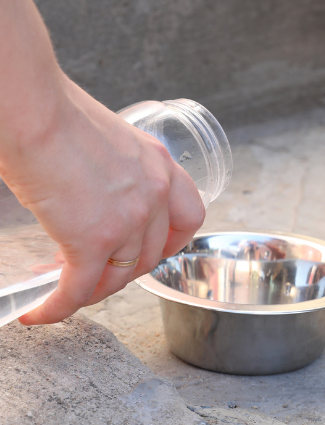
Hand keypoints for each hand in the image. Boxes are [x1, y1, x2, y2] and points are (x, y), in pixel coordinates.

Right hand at [5, 76, 204, 323]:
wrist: (35, 112)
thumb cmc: (58, 115)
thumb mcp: (109, 140)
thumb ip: (115, 170)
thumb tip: (92, 193)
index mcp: (160, 164)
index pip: (188, 216)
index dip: (170, 242)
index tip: (150, 252)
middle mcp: (155, 193)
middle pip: (150, 255)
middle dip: (122, 270)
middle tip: (91, 270)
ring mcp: (129, 220)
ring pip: (118, 279)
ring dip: (91, 291)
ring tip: (63, 289)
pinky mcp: (94, 241)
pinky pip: (79, 290)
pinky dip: (58, 307)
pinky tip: (39, 312)